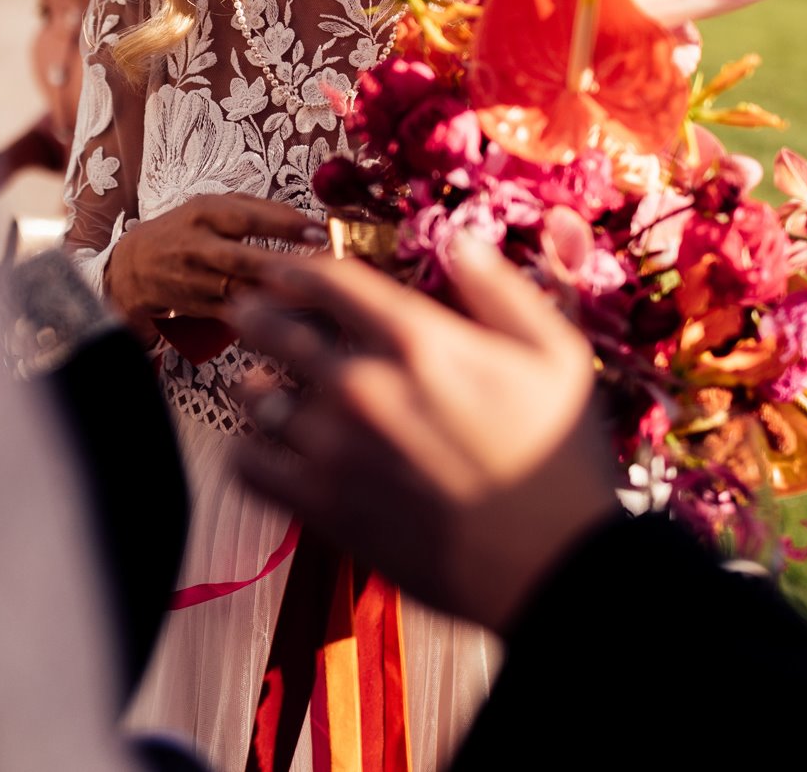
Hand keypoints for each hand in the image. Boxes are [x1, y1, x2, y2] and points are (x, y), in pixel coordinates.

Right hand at [105, 194, 326, 324]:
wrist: (138, 265)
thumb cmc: (188, 229)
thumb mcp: (214, 205)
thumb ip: (259, 208)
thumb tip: (307, 220)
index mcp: (205, 212)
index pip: (247, 217)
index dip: (285, 225)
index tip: (319, 233)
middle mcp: (199, 247)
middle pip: (245, 260)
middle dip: (287, 265)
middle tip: (327, 267)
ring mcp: (198, 281)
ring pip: (243, 292)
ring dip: (282, 294)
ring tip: (321, 293)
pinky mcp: (202, 308)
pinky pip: (240, 313)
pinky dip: (268, 314)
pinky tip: (297, 313)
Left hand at [225, 238, 618, 635]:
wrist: (554, 568)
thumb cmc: (562, 459)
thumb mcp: (557, 355)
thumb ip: (502, 289)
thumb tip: (460, 239)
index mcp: (418, 341)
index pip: (327, 280)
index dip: (292, 268)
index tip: (277, 269)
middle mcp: (365, 385)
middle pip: (276, 329)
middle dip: (255, 313)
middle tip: (245, 311)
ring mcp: (337, 449)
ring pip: (256, 396)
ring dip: (252, 382)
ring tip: (256, 381)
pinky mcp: (324, 507)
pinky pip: (250, 466)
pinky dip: (247, 449)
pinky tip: (260, 445)